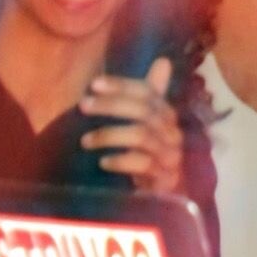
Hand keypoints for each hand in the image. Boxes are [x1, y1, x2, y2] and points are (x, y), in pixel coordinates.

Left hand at [79, 57, 183, 192]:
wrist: (162, 196)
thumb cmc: (148, 155)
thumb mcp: (146, 124)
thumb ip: (151, 94)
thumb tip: (163, 61)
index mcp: (168, 115)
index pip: (148, 92)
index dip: (121, 85)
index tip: (93, 84)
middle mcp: (173, 133)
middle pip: (143, 111)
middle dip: (110, 106)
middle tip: (83, 106)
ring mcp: (171, 156)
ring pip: (141, 135)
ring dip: (109, 135)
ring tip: (85, 141)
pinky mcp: (165, 178)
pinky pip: (143, 164)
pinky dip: (120, 161)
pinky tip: (103, 163)